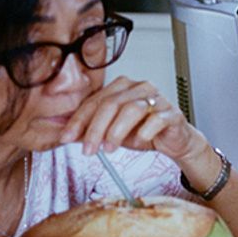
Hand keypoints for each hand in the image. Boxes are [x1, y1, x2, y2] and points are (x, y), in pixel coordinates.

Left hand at [62, 77, 196, 160]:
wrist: (174, 141)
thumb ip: (89, 129)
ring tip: (110, 149)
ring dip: (116, 132)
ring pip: (131, 110)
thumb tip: (63, 132)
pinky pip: (156, 119)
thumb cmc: (144, 131)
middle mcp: (140, 88)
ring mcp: (158, 99)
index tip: (67, 137)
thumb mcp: (111, 131)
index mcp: (122, 86)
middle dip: (95, 129)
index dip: (78, 120)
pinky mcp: (172, 113)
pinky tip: (139, 141)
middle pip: (111, 104)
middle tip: (89, 149)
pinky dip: (145, 132)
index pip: (95, 100)